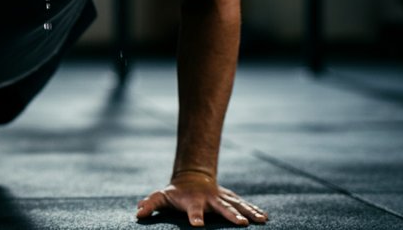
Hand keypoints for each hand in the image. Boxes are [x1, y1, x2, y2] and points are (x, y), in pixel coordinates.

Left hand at [135, 171, 267, 226]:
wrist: (193, 177)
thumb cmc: (175, 192)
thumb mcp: (161, 196)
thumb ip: (150, 204)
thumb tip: (138, 213)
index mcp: (192, 201)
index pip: (193, 210)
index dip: (194, 216)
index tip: (198, 225)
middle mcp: (210, 199)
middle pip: (221, 208)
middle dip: (231, 215)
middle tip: (240, 224)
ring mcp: (222, 198)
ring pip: (237, 205)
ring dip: (248, 212)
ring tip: (260, 221)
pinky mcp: (231, 199)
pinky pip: (244, 204)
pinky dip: (254, 210)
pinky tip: (265, 217)